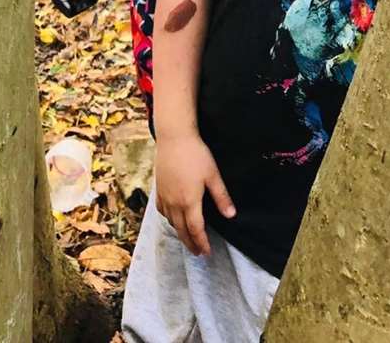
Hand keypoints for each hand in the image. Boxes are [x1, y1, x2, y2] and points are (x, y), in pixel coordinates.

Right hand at [155, 131, 234, 256]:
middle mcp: (174, 201)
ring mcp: (164, 195)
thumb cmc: (195, 154)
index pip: (195, 229)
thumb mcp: (213, 176)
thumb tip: (231, 215)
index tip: (206, 252)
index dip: (201, 242)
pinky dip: (167, 218)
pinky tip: (172, 217)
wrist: (173, 137)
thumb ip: (221, 197)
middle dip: (189, 242)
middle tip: (197, 252)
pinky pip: (161, 209)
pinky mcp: (158, 187)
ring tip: (187, 237)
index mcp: (189, 201)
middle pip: (180, 229)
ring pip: (170, 220)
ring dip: (179, 231)